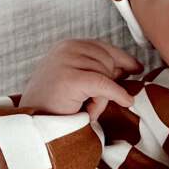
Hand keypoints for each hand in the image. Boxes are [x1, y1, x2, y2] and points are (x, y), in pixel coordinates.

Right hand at [18, 38, 143, 124]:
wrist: (32, 123)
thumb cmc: (54, 105)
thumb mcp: (78, 81)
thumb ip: (99, 70)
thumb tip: (127, 68)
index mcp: (67, 46)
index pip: (103, 47)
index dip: (123, 58)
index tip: (137, 68)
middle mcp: (66, 48)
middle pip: (108, 60)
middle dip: (108, 82)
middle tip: (92, 103)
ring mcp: (67, 62)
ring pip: (106, 75)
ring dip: (102, 96)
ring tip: (84, 108)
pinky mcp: (71, 79)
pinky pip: (105, 85)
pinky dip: (117, 94)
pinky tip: (127, 102)